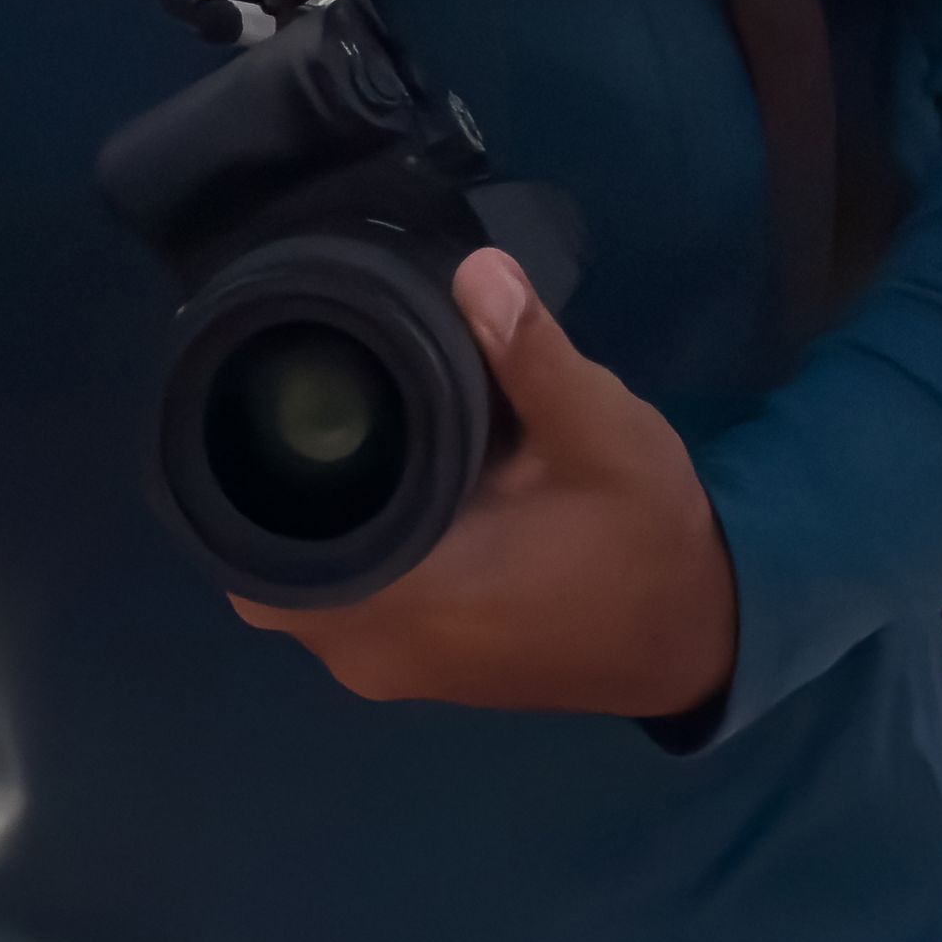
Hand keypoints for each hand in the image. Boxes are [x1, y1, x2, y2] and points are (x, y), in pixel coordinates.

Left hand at [239, 249, 739, 718]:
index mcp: (409, 596)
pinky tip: (375, 484)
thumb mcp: (602, 431)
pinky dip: (341, 551)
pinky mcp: (422, 668)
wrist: (701, 632)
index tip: (256, 396)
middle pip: (264, 570)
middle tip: (302, 395)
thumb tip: (475, 271)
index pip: (258, 553)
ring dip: (305, 524)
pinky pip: (341, 606)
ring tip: (333, 429)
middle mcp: (379, 650)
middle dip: (270, 488)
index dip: (240, 474)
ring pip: (300, 592)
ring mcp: (397, 670)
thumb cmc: (647, 537)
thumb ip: (531, 355)